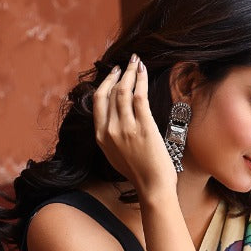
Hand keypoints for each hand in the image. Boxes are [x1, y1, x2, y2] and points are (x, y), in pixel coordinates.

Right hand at [92, 54, 179, 205]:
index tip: (113, 75)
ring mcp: (126, 128)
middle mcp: (110, 130)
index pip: (98, 102)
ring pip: (122, 90)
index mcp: (100, 137)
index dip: (105, 84)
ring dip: (129, 73)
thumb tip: (114, 120)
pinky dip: (140, 80)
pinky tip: (143, 71)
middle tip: (125, 64)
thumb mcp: (115, 155)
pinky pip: (138, 96)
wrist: (152, 187)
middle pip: (108, 93)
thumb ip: (110, 137)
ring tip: (135, 63)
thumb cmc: (139, 173)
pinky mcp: (143, 126)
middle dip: (117, 74)